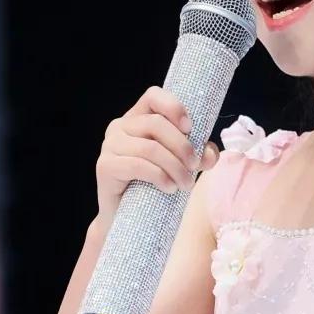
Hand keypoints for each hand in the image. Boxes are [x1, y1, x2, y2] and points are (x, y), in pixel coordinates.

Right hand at [95, 85, 219, 218]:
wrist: (128, 218)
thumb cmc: (155, 185)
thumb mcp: (182, 165)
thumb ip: (198, 154)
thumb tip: (209, 154)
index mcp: (138, 118)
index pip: (153, 96)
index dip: (174, 107)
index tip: (190, 129)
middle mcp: (120, 126)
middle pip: (156, 123)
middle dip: (182, 146)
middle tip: (195, 167)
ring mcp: (109, 145)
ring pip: (149, 148)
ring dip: (175, 167)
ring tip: (186, 184)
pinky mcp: (105, 166)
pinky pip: (137, 165)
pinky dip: (159, 177)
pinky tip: (169, 188)